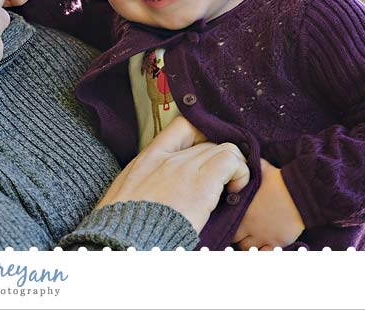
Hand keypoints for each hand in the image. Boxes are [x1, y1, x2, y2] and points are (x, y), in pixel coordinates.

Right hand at [97, 116, 249, 232]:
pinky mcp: (201, 183)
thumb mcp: (124, 195)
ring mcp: (183, 167)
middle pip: (208, 141)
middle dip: (219, 160)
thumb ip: (144, 184)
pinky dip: (240, 173)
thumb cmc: (124, 226)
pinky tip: (234, 191)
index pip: (182, 126)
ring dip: (233, 168)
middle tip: (222, 183)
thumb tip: (155, 193)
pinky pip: (231, 161)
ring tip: (229, 189)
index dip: (202, 135)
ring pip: (224, 148)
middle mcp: (166, 157)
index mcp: (147, 159)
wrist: (126, 239)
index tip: (207, 155)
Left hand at [233, 159, 304, 249]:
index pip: (224, 217)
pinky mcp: (275, 242)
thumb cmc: (280, 179)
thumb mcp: (259, 168)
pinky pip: (263, 253)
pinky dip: (261, 251)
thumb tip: (240, 159)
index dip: (225, 218)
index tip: (228, 216)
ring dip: (247, 243)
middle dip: (235, 232)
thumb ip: (247, 166)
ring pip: (246, 246)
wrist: (300, 193)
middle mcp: (247, 223)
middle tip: (240, 228)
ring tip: (251, 236)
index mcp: (240, 205)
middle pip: (233, 235)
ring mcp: (261, 234)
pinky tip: (262, 245)